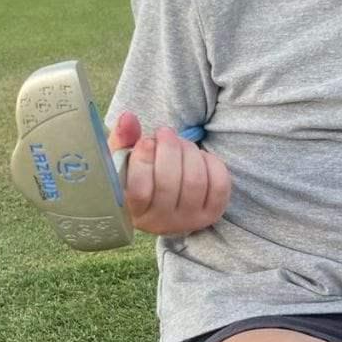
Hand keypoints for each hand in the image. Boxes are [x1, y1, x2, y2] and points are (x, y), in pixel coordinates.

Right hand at [107, 113, 230, 235]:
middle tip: (164, 132)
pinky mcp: (212, 213)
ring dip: (189, 152)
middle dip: (169, 149)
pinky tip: (199, 155)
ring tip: (180, 142)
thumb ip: (122, 139)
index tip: (145, 141)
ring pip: (195, 181)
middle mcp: (161, 222)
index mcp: (133, 213)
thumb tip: (128, 118)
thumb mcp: (124, 160)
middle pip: (169, 184)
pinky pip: (219, 184)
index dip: (143, 162)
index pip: (139, 192)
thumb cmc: (140, 175)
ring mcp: (189, 220)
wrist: (168, 199)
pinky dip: (211, 162)